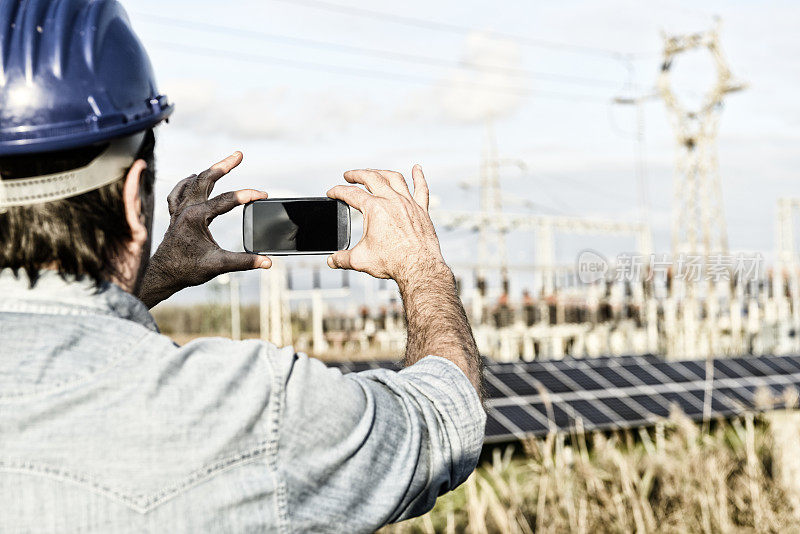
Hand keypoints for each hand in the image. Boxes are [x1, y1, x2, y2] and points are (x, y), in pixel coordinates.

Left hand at [138, 152, 270, 307]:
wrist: (163, 275)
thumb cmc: (187, 269)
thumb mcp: (219, 265)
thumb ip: (244, 261)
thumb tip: (267, 262)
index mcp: (196, 216)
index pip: (227, 200)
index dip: (247, 195)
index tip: (263, 195)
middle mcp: (186, 209)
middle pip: (206, 179)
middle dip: (224, 166)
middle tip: (239, 154)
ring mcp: (179, 211)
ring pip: (193, 183)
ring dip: (208, 172)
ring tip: (223, 165)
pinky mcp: (175, 216)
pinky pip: (178, 192)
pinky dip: (186, 183)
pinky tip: (192, 178)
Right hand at [326, 165, 446, 286]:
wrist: (419, 268)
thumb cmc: (393, 262)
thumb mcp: (360, 260)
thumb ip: (342, 259)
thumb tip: (332, 261)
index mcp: (375, 209)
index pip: (351, 194)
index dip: (338, 191)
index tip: (332, 193)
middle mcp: (392, 201)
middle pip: (372, 178)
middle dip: (357, 174)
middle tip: (349, 176)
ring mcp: (409, 203)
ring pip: (395, 178)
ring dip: (382, 172)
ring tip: (374, 172)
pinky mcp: (422, 210)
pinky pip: (421, 189)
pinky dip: (418, 177)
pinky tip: (416, 169)